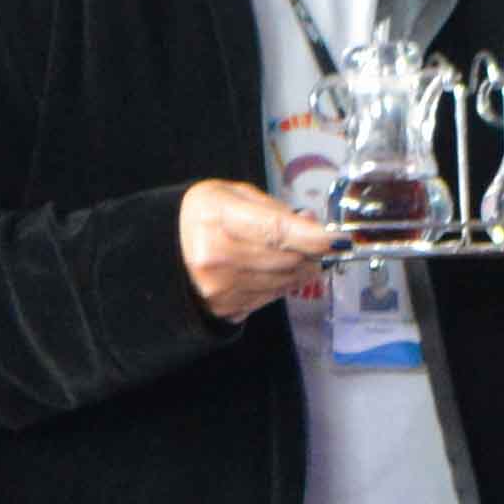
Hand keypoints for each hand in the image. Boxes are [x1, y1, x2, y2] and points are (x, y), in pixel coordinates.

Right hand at [177, 174, 338, 322]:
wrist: (165, 251)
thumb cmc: (203, 216)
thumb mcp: (232, 195)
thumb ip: (273, 209)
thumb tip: (312, 225)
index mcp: (214, 215)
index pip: (275, 231)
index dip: (312, 237)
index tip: (337, 239)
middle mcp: (215, 256)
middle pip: (286, 259)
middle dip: (311, 252)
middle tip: (320, 243)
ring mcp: (220, 287)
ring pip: (284, 281)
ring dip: (301, 268)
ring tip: (297, 254)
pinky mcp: (226, 308)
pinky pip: (272, 296)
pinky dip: (283, 283)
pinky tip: (276, 269)